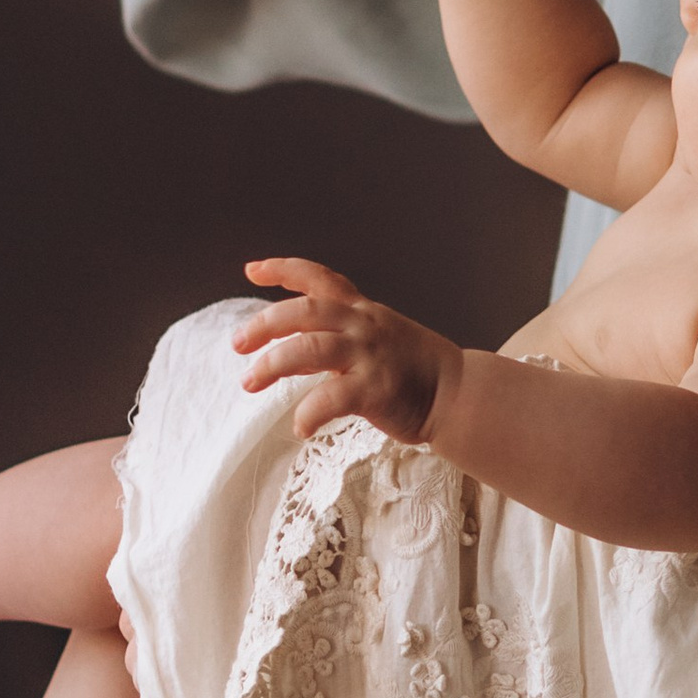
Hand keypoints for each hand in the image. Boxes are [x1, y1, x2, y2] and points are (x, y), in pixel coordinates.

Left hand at [233, 258, 459, 444]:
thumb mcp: (381, 335)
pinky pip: (331, 397)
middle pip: (304, 311)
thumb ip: (343, 334)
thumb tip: (294, 345)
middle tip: (237, 344)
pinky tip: (300, 427)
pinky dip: (308, 414)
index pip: (319, 279)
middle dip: (263, 325)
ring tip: (250, 382)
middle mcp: (364, 326)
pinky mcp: (376, 389)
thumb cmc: (417, 371)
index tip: (251, 270)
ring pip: (309, 347)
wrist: (460, 394)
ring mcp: (370, 356)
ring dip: (272, 364)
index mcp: (363, 311)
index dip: (283, 270)